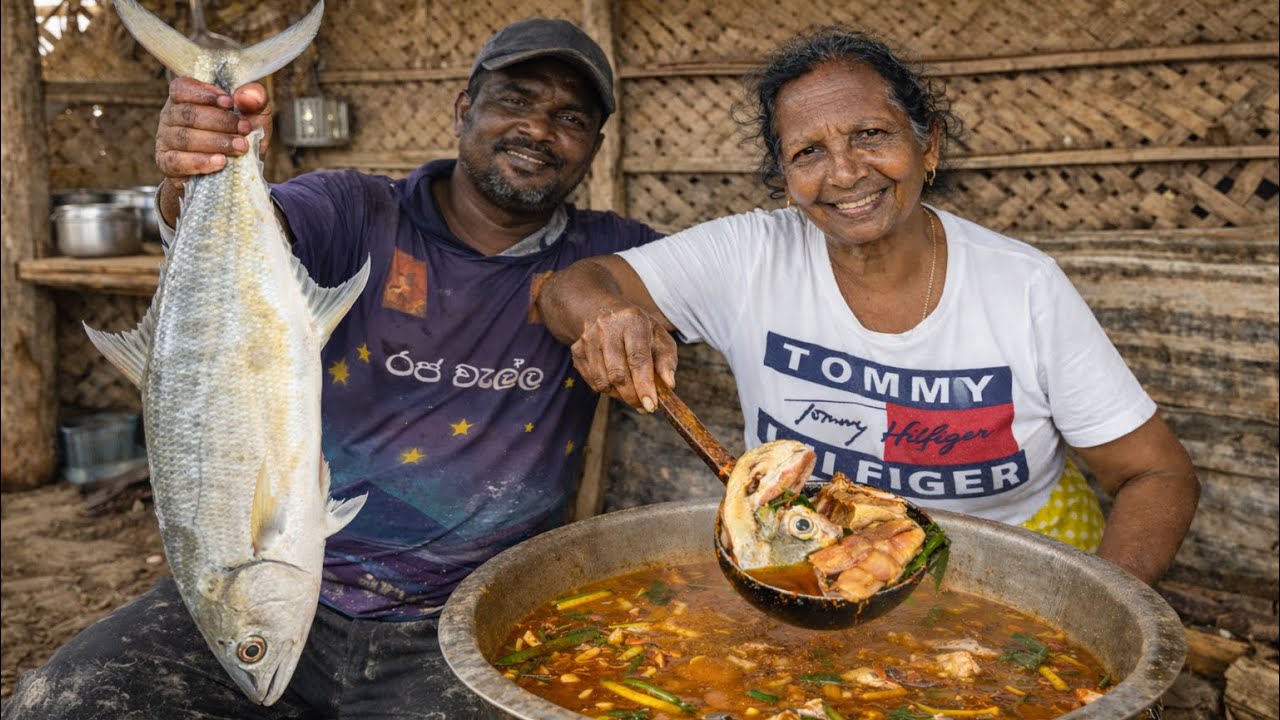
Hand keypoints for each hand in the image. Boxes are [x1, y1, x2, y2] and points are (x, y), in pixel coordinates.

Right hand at [155, 78, 272, 223]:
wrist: (238, 171)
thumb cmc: (240, 135)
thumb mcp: (254, 114)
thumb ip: (255, 98)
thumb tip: (245, 95)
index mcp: (185, 98)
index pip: (181, 88)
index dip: (204, 94)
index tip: (230, 103)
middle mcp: (170, 116)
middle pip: (188, 114)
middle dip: (220, 121)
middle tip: (245, 129)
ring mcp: (166, 140)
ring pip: (184, 137)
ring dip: (215, 141)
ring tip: (240, 146)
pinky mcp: (168, 164)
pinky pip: (177, 162)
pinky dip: (200, 162)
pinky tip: (220, 161)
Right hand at [570, 304, 677, 412]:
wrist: (601, 310)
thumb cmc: (637, 327)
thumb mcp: (658, 335)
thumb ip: (667, 359)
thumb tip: (669, 384)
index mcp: (632, 321)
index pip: (638, 358)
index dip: (644, 385)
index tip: (651, 405)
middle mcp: (607, 328)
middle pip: (618, 374)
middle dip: (633, 396)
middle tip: (645, 406)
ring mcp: (588, 340)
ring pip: (604, 382)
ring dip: (621, 395)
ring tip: (633, 393)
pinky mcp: (577, 352)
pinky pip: (593, 382)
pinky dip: (609, 390)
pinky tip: (618, 384)